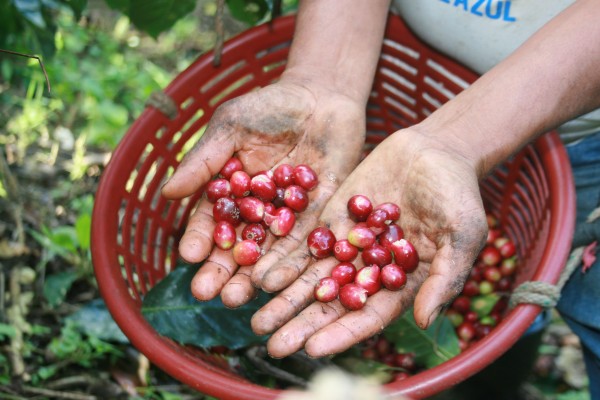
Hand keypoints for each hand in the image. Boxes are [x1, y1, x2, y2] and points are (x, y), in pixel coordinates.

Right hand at [161, 80, 365, 306]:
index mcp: (231, 191)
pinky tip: (278, 281)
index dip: (200, 238)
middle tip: (207, 293)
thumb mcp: (231, 126)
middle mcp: (257, 210)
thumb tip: (168, 192)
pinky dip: (291, 262)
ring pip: (268, 252)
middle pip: (237, 245)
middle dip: (221, 270)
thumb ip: (204, 160)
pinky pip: (305, 242)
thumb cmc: (270, 106)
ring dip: (252, 276)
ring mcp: (289, 216)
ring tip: (237, 299)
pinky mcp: (320, 216)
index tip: (189, 257)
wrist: (322, 96)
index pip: (211, 221)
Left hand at [250, 128, 488, 357]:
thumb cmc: (457, 194)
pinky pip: (304, 243)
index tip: (312, 349)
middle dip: (302, 324)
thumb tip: (426, 320)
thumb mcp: (463, 235)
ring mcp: (347, 245)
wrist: (434, 150)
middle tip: (272, 345)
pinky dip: (283, 260)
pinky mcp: (331, 220)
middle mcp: (368, 270)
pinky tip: (259, 274)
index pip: (367, 316)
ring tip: (256, 318)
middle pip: (332, 304)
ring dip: (284, 299)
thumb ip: (445, 277)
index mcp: (399, 284)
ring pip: (311, 278)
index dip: (341, 333)